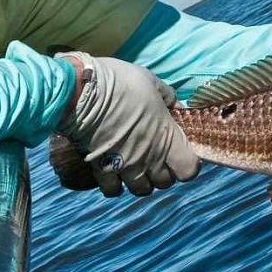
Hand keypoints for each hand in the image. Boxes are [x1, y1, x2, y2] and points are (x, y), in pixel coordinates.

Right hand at [55, 52, 199, 195]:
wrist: (81, 93)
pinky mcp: (103, 170)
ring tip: (133, 163)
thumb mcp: (150, 80)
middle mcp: (150, 158)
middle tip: (153, 154)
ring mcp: (126, 167)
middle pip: (165, 182)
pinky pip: (113, 190)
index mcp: (166, 137)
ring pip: (142, 190)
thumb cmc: (120, 82)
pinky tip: (112, 170)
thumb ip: (167, 96)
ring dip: (140, 179)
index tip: (178, 151)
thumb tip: (178, 106)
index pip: (189, 170)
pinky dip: (115, 185)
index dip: (186, 162)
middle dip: (162, 171)